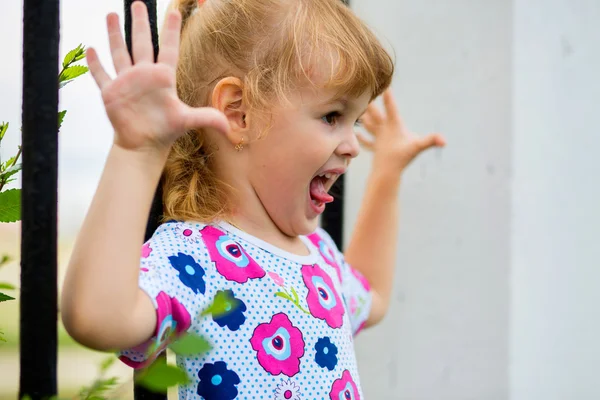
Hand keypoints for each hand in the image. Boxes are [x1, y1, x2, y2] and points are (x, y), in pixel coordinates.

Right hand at [87, 3, 228, 152]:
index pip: (168, 48)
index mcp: (163, 77)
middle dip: (140, 23)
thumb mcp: (188, 121)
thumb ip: (209, 118)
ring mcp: (126, 82)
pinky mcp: (111, 92)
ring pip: (120, 52)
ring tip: (113, 14)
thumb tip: (231, 128)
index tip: (174, 11)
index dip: (171, 30)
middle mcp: (144, 75)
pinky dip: (95, 63)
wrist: (143, 146)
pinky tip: (91, 49)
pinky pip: (101, 74)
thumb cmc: (166, 132)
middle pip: (142, 43)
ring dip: (115, 34)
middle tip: (138, 3)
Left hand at [358, 89, 445, 171]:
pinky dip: (362, 138)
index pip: (391, 107)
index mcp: (393, 126)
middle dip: (371, 103)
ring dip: (365, 117)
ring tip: (360, 109)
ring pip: (369, 125)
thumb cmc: (402, 158)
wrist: (386, 173)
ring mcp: (378, 139)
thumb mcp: (418, 147)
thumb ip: (432, 141)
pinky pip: (367, 142)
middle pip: (375, 113)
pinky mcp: (376, 148)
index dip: (388, 96)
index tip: (384, 85)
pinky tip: (356, 134)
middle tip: (365, 92)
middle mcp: (383, 130)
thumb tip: (444, 140)